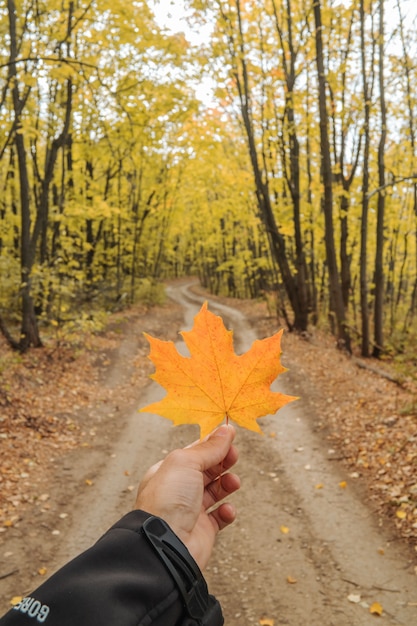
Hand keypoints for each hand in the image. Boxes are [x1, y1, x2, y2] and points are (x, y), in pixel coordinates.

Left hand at [134, 425, 239, 569]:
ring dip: (227, 484)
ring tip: (233, 482)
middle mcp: (178, 490)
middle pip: (206, 470)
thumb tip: (226, 430)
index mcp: (168, 471)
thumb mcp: (187, 463)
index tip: (229, 436)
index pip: (193, 453)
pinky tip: (227, 509)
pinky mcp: (203, 531)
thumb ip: (209, 448)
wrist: (166, 544)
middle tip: (234, 456)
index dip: (211, 444)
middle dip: (222, 461)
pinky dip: (227, 512)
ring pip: (215, 491)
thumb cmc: (168, 501)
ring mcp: (191, 510)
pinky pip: (220, 517)